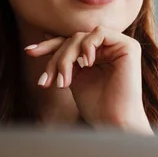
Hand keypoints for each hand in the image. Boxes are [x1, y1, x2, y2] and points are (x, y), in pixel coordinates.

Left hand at [24, 26, 152, 134]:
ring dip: (67, 57)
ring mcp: (119, 45)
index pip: (70, 43)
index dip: (49, 46)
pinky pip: (100, 33)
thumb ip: (65, 59)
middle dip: (56, 59)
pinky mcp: (128, 46)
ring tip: (64, 82)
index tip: (29, 52)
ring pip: (82, 37)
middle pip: (72, 40)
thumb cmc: (96, 107)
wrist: (114, 123)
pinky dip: (87, 46)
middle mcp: (109, 47)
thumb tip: (45, 36)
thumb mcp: (73, 78)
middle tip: (48, 81)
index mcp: (97, 54)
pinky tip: (86, 64)